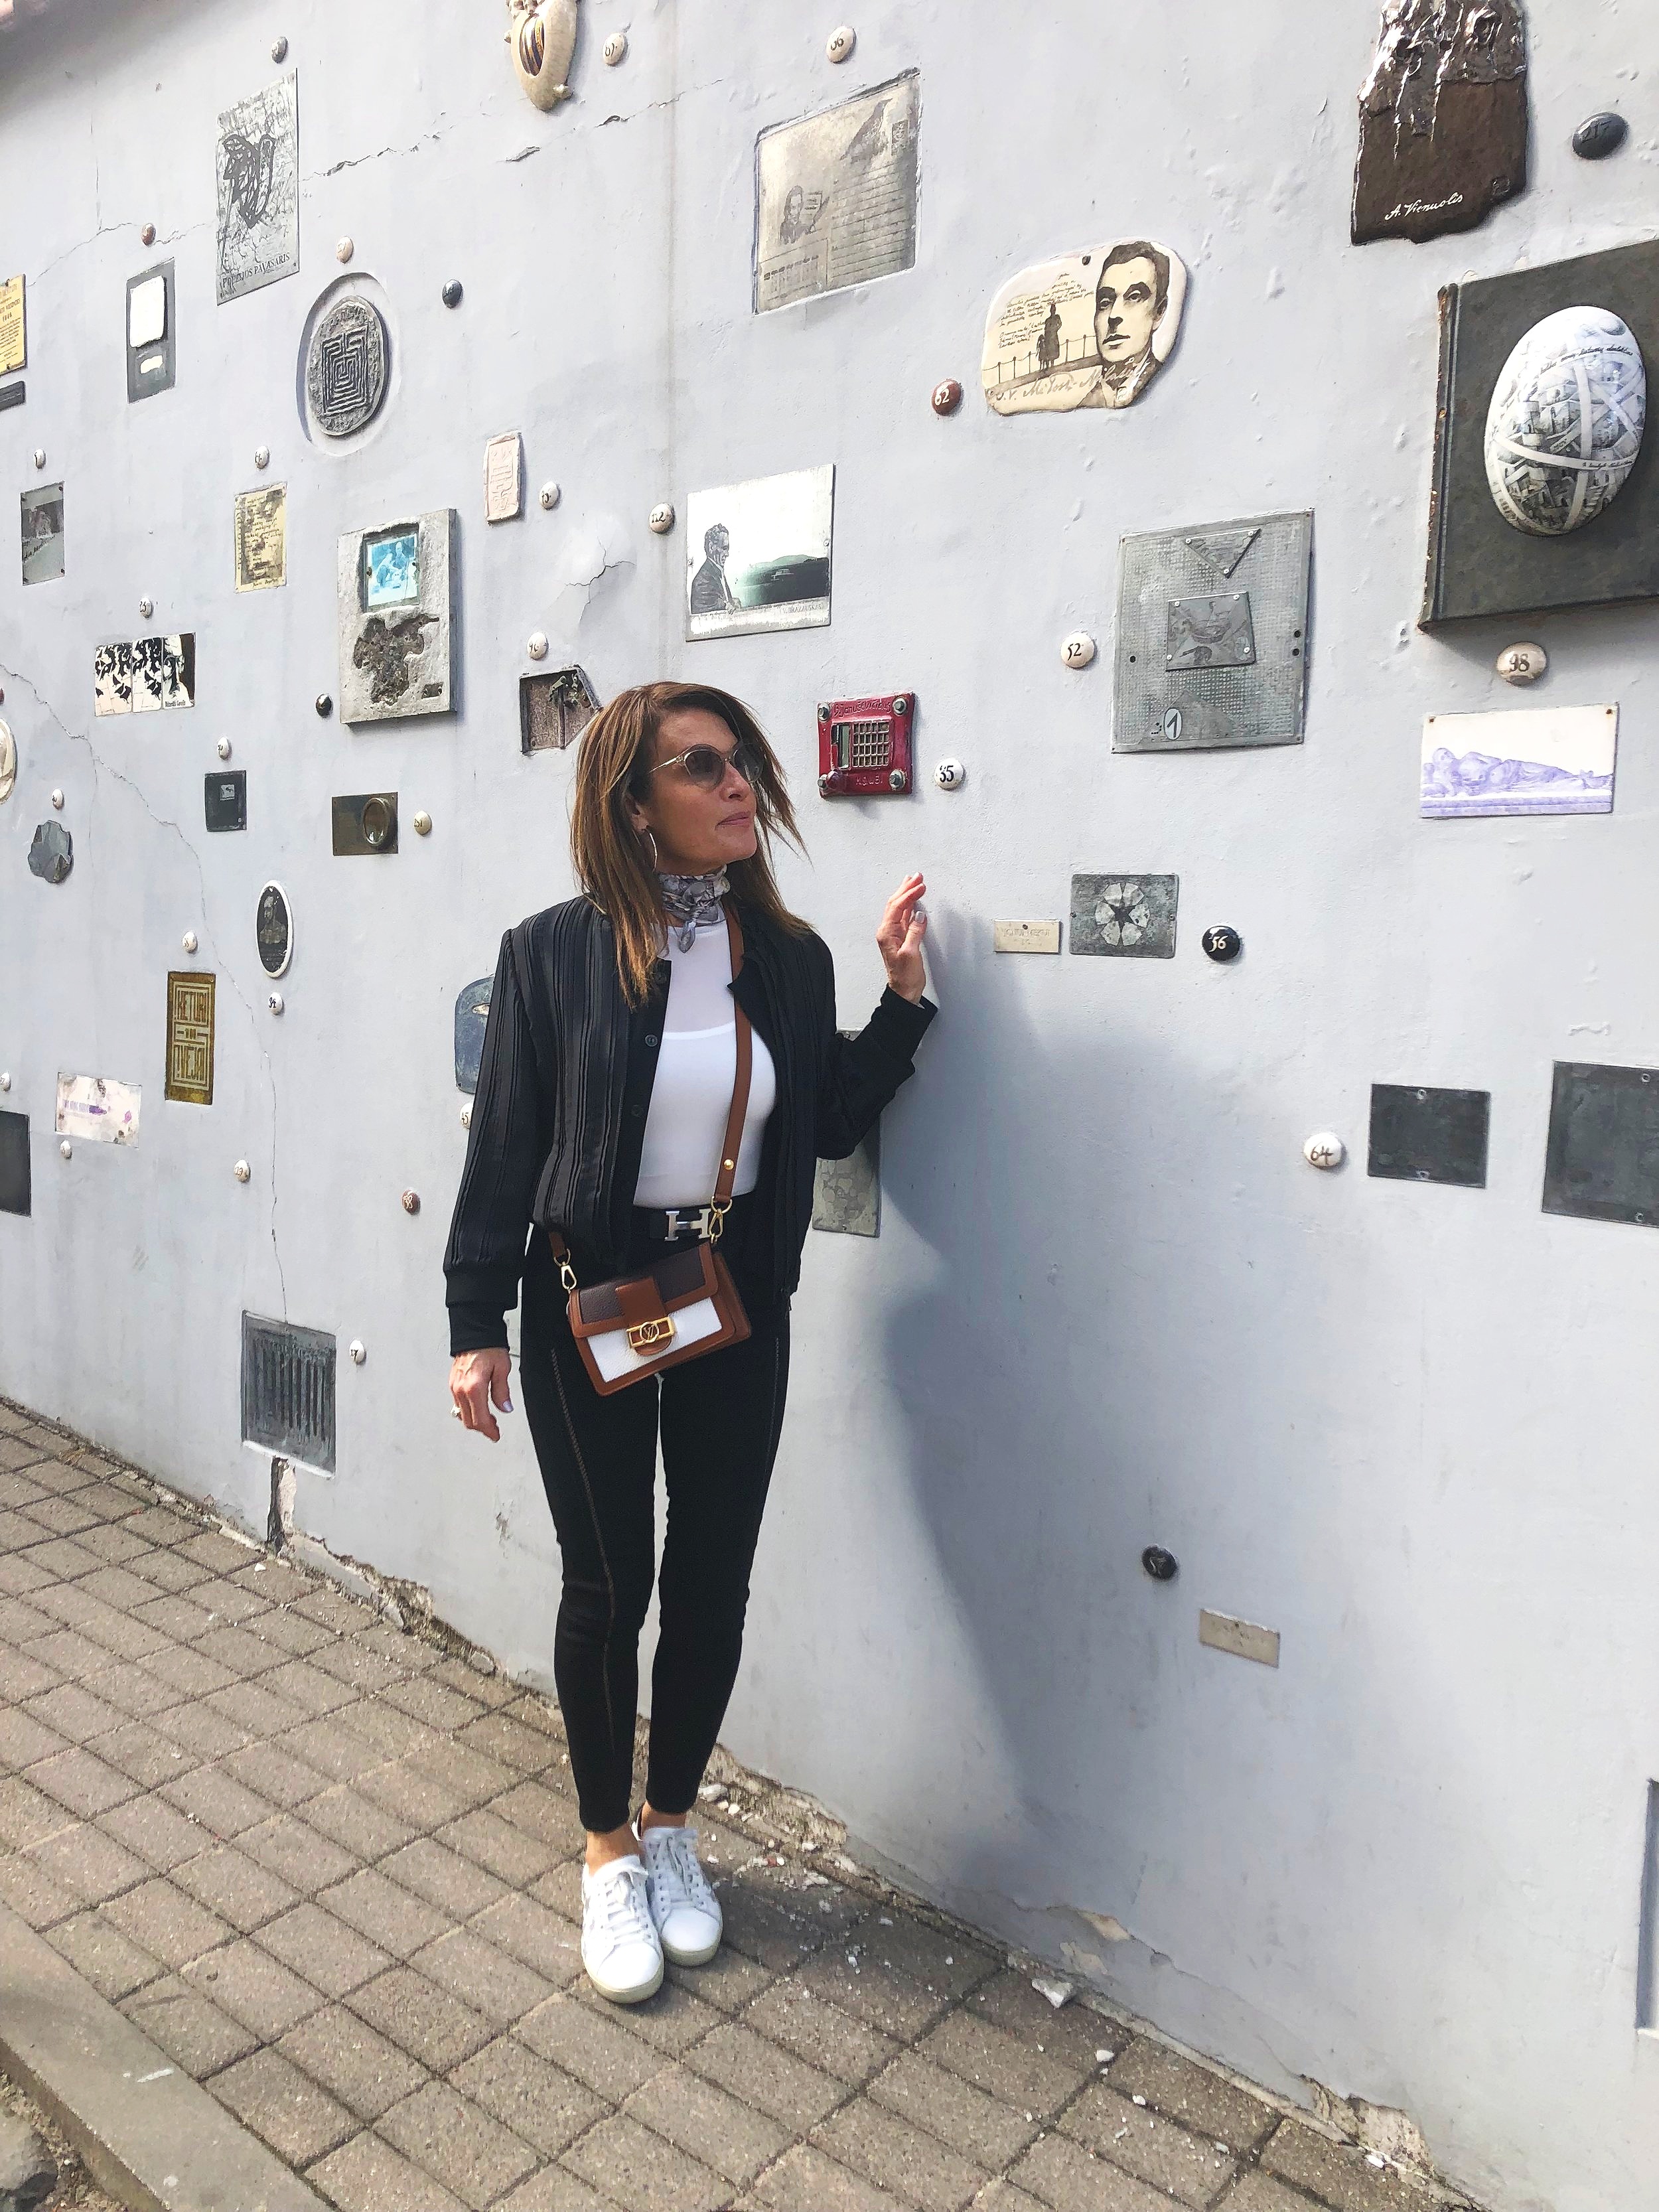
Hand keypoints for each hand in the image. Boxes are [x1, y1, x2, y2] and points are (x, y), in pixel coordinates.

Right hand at [450, 1349, 512, 1442]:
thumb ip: (502, 1391)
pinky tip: (477, 1408)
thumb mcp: (502, 1369)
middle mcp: (460, 1389)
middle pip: (468, 1421)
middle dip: (482, 1428)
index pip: (480, 1419)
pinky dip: (468, 1411)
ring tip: (488, 1419)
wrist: (474, 1332)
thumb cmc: (488, 1347)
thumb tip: (505, 1408)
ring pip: (461, 1414)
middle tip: (494, 1429)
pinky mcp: (453, 1383)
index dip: (489, 1431)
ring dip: (474, 1420)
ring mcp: (454, 1387)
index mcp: (474, 1387)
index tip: (496, 1436)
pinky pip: (458, 1405)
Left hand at [876, 873, 927, 1003]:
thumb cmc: (905, 977)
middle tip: (917, 876)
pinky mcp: (901, 938)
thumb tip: (919, 915)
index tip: (920, 885)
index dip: (909, 894)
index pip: (898, 907)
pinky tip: (914, 901)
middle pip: (895, 903)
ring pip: (899, 908)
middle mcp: (887, 932)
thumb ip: (915, 932)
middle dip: (906, 888)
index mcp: (887, 933)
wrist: (904, 992)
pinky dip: (910, 906)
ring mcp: (893, 934)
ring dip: (907, 894)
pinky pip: (904, 917)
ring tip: (914, 881)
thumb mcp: (911, 954)